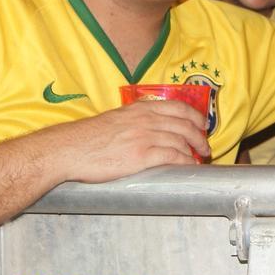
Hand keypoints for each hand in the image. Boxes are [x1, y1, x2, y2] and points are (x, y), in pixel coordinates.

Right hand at [49, 100, 208, 182]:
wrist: (70, 149)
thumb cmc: (89, 137)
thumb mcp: (117, 118)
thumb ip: (136, 120)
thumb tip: (152, 128)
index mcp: (141, 109)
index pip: (179, 107)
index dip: (195, 117)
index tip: (202, 125)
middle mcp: (146, 120)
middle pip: (184, 126)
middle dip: (199, 137)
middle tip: (205, 148)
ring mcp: (144, 138)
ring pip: (180, 142)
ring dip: (193, 152)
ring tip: (197, 159)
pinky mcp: (141, 157)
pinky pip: (172, 157)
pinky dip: (184, 162)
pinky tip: (187, 167)